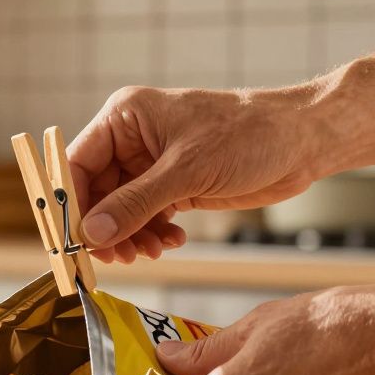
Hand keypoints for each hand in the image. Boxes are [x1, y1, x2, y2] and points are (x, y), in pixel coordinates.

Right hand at [67, 85, 326, 263]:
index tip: (77, 242)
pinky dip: (153, 234)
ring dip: (132, 235)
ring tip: (152, 251)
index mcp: (125, 118)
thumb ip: (136, 203)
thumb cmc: (248, 135)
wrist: (300, 142)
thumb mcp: (186, 170)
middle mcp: (132, 139)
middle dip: (108, 228)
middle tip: (120, 257)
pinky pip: (146, 216)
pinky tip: (171, 241)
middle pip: (97, 193)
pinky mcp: (173, 185)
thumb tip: (93, 233)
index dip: (74, 204)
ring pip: (121, 210)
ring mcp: (152, 164)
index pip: (78, 164)